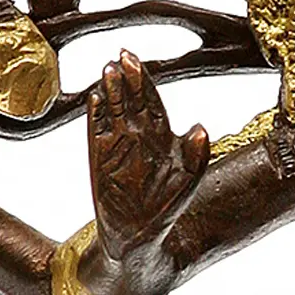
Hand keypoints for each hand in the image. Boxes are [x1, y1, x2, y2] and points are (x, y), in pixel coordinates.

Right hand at [89, 51, 209, 258]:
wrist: (137, 238)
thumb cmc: (164, 209)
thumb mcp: (187, 183)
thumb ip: (196, 156)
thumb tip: (200, 127)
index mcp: (163, 137)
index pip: (154, 102)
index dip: (147, 81)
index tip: (138, 63)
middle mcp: (140, 135)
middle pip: (134, 99)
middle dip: (129, 77)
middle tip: (122, 57)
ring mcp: (118, 144)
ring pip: (115, 109)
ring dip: (112, 90)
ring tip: (107, 70)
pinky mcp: (99, 156)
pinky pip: (96, 129)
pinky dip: (96, 115)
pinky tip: (94, 98)